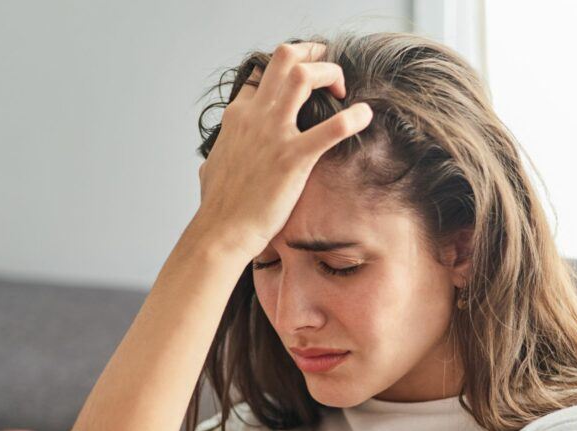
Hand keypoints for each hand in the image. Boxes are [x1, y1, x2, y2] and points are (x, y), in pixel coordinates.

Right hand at [194, 42, 373, 258]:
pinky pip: (332, 128)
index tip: (302, 82)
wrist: (221, 232)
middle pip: (284, 57)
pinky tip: (366, 116)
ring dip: (330, 73)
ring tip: (343, 90)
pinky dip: (354, 117)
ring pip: (304, 75)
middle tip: (330, 70)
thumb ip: (216, 156)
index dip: (283, 71)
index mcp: (237, 117)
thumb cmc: (217, 207)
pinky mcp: (293, 158)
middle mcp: (255, 116)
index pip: (261, 74)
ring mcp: (273, 134)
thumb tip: (210, 163)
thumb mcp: (210, 169)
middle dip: (313, 53)